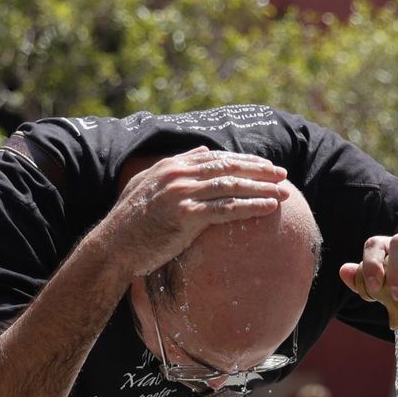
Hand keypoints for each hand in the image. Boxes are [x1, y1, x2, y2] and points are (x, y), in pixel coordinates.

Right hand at [104, 147, 288, 275]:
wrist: (113, 247)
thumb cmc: (131, 221)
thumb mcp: (148, 183)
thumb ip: (176, 165)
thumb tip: (204, 149)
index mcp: (172, 165)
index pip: (217, 157)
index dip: (245, 160)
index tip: (266, 165)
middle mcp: (179, 174)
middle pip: (229, 167)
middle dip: (260, 171)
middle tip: (283, 175)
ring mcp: (182, 193)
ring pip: (232, 186)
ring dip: (262, 188)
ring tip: (284, 193)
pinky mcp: (186, 215)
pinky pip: (226, 209)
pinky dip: (251, 206)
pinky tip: (269, 208)